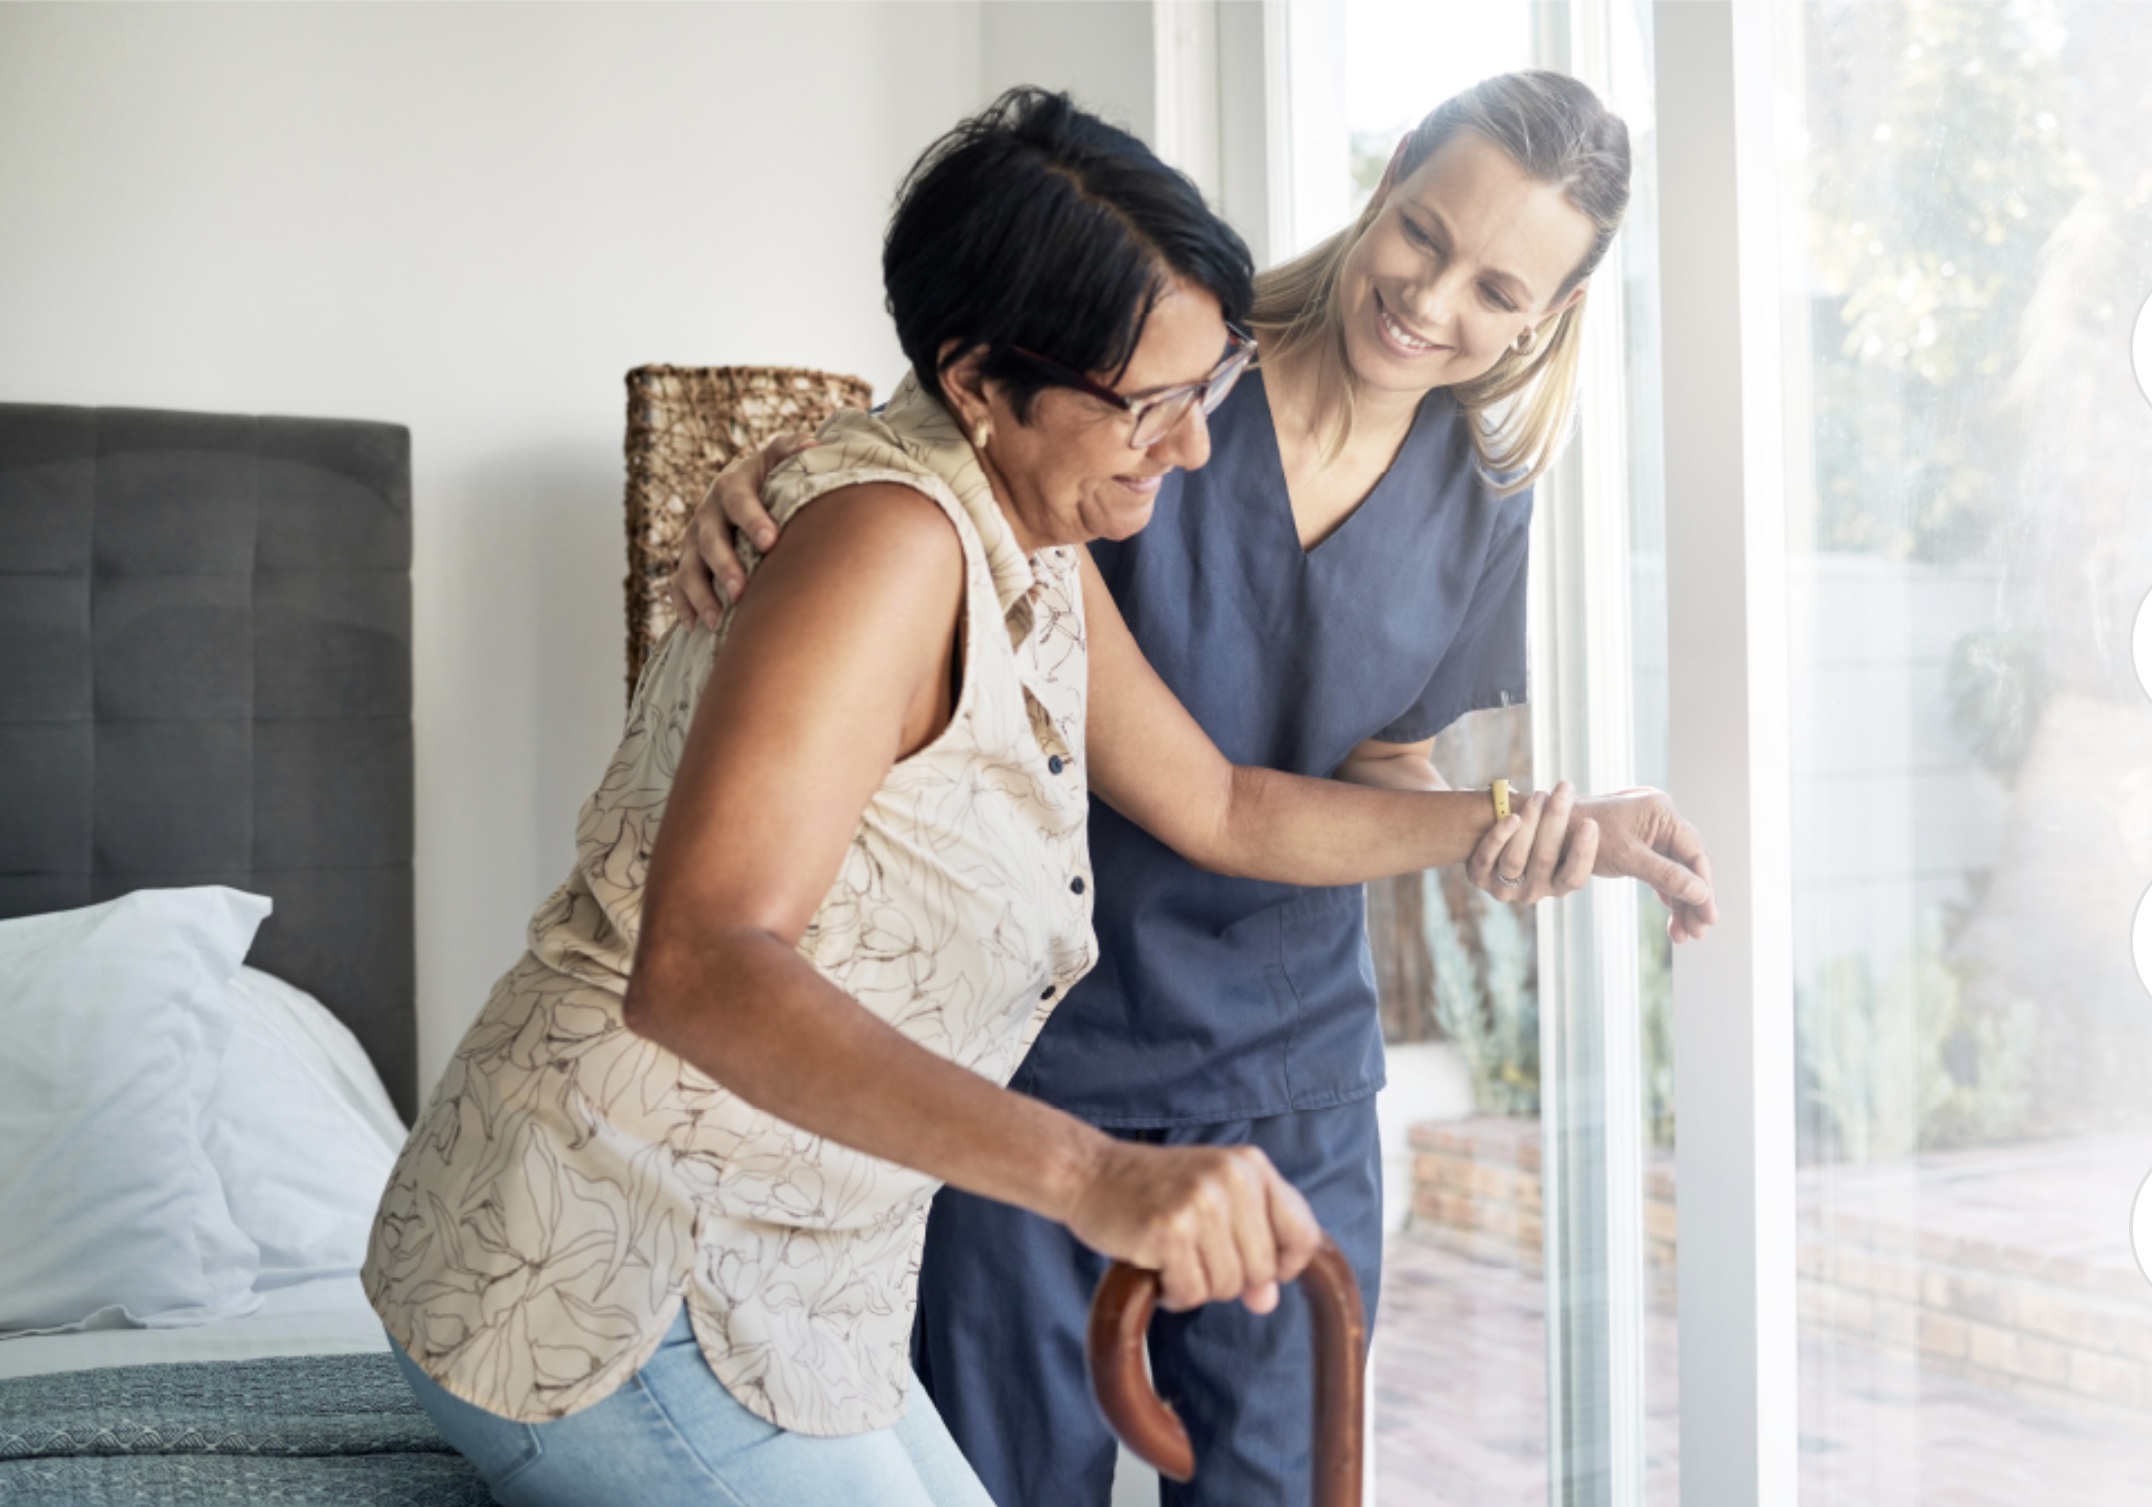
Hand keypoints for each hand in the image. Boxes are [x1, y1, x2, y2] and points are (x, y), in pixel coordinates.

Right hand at [667, 432, 816, 628]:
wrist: (742, 492)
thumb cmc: (770, 479)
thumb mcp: (779, 459)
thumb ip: (793, 449)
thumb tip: (814, 445)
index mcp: (732, 486)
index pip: (739, 500)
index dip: (752, 519)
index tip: (771, 541)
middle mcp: (707, 513)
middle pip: (709, 540)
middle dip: (724, 566)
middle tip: (740, 591)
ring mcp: (693, 541)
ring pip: (689, 568)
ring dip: (701, 594)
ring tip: (717, 619)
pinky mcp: (688, 564)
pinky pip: (678, 586)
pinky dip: (683, 606)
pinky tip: (695, 627)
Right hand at [1063, 1140, 1322, 1315]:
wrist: (1088, 1172)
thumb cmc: (1155, 1189)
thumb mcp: (1214, 1201)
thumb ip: (1251, 1244)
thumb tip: (1267, 1301)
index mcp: (1252, 1166)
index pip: (1303, 1234)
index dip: (1284, 1264)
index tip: (1256, 1267)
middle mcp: (1232, 1180)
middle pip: (1263, 1270)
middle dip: (1230, 1278)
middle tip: (1194, 1254)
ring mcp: (1200, 1204)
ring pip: (1227, 1287)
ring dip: (1198, 1285)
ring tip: (1171, 1255)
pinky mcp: (1169, 1232)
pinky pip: (1191, 1293)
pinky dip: (1172, 1293)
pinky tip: (1154, 1267)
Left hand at [1464, 780, 1597, 904]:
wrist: (1493, 840)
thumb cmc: (1540, 835)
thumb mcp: (1562, 837)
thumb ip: (1579, 827)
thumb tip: (1615, 803)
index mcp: (1559, 886)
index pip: (1574, 877)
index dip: (1582, 852)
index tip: (1590, 823)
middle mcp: (1533, 892)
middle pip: (1544, 860)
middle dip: (1556, 820)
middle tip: (1563, 789)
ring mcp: (1504, 888)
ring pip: (1515, 859)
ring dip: (1529, 822)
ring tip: (1539, 795)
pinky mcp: (1479, 877)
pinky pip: (1487, 858)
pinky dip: (1499, 836)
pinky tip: (1512, 816)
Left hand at [1573, 787, 1717, 942]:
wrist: (1548, 827)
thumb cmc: (1582, 835)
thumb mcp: (1626, 858)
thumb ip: (1665, 875)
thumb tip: (1702, 895)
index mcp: (1663, 813)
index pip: (1696, 854)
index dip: (1705, 888)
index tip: (1708, 919)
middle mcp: (1662, 819)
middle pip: (1690, 865)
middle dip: (1694, 900)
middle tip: (1697, 934)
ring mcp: (1652, 832)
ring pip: (1677, 871)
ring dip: (1681, 902)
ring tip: (1683, 936)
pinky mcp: (1641, 844)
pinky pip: (1661, 870)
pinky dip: (1666, 893)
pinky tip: (1672, 918)